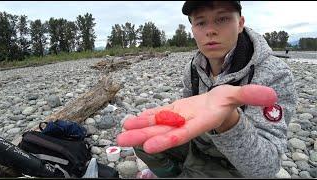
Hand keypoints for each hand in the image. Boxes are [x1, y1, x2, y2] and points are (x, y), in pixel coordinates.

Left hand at [117, 84, 276, 153]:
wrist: (216, 106)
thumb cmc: (226, 103)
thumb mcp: (237, 95)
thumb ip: (250, 96)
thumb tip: (271, 95)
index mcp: (199, 122)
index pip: (183, 133)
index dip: (168, 138)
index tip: (149, 144)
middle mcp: (185, 123)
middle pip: (162, 131)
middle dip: (143, 136)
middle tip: (122, 141)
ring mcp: (176, 117)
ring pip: (155, 124)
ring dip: (138, 128)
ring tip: (121, 131)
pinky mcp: (171, 111)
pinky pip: (155, 115)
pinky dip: (142, 117)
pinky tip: (129, 120)